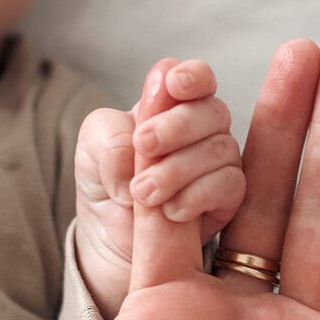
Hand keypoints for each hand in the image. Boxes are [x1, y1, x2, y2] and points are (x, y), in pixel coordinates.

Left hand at [74, 58, 243, 319]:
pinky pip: (230, 186)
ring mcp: (219, 165)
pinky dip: (199, 195)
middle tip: (143, 145)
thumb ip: (109, 133)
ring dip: (179, 168)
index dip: (192, 76)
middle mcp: (202, 131)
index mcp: (172, 106)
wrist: (111, 242)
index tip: (174, 84)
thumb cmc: (105, 185)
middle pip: (213, 110)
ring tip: (142, 193)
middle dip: (178, 125)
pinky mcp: (229, 202)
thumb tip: (139, 147)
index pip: (197, 79)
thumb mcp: (89, 150)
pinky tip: (171, 211)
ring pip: (223, 149)